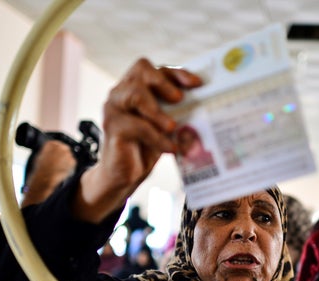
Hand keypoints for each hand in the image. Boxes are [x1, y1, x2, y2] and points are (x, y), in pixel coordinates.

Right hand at [21, 140, 76, 206]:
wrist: (44, 178)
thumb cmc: (41, 169)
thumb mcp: (41, 156)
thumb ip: (48, 151)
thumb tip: (52, 152)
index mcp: (51, 144)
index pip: (57, 144)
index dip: (57, 152)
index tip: (55, 157)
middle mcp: (60, 146)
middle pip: (65, 149)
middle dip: (63, 156)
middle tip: (59, 164)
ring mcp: (67, 153)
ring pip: (69, 157)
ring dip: (66, 162)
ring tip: (59, 169)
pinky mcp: (72, 161)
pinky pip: (72, 163)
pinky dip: (69, 167)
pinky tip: (62, 171)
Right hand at [74, 58, 202, 223]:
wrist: (125, 174)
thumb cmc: (148, 146)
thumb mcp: (166, 127)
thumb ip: (178, 114)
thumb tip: (206, 111)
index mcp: (137, 86)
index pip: (156, 68)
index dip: (176, 73)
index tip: (197, 84)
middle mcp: (123, 91)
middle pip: (142, 69)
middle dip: (164, 82)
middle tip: (179, 99)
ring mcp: (114, 107)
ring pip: (136, 95)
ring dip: (158, 111)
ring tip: (173, 127)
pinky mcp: (112, 126)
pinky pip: (136, 126)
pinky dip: (156, 137)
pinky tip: (171, 148)